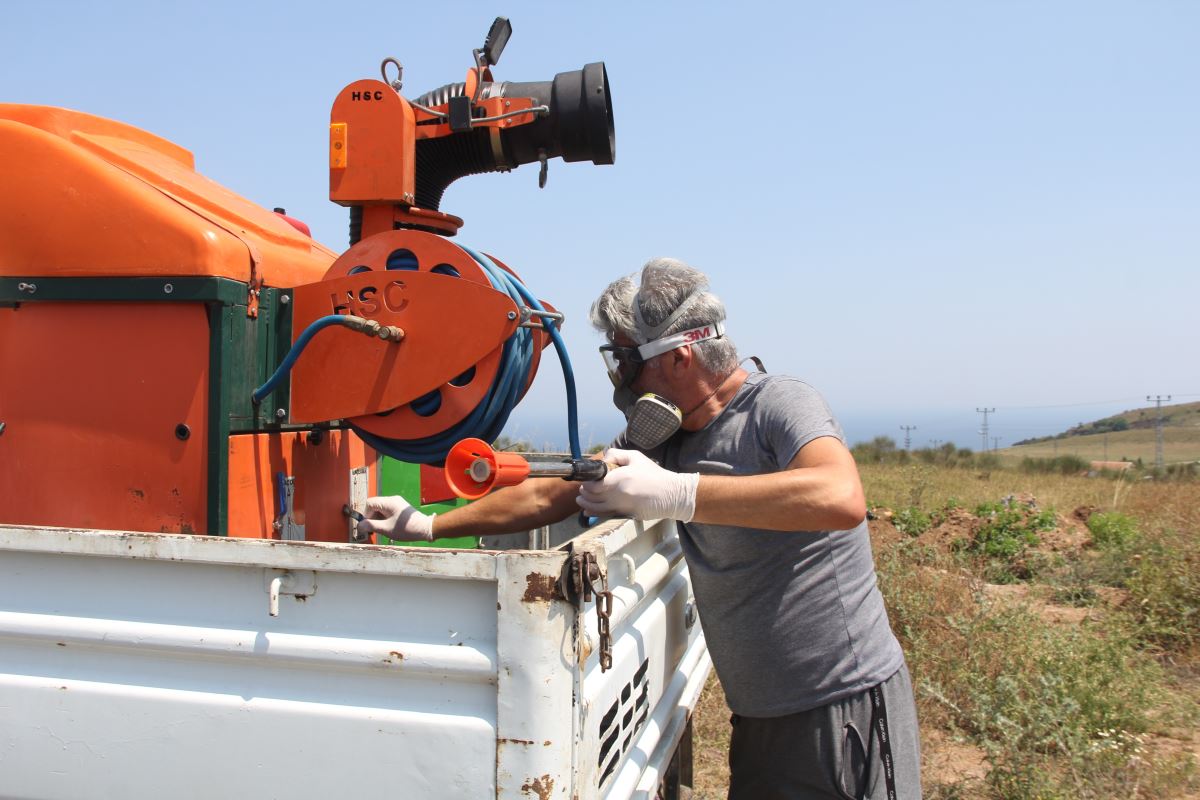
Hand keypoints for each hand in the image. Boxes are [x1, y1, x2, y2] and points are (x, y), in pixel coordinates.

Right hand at [357, 496, 434, 541]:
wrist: (425, 529)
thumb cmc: (406, 529)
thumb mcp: (386, 529)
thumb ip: (371, 526)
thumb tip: (359, 525)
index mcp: (389, 502)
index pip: (370, 503)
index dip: (366, 514)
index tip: (368, 525)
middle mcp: (392, 500)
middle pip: (375, 506)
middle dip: (372, 518)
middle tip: (375, 530)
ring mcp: (397, 503)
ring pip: (381, 509)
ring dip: (378, 519)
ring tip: (383, 530)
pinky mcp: (400, 508)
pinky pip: (387, 511)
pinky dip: (384, 519)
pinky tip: (388, 527)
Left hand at [577, 449, 698, 521]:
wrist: (670, 494)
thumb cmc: (653, 474)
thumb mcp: (636, 457)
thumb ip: (616, 455)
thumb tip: (603, 459)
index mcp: (618, 480)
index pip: (593, 485)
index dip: (586, 482)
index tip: (587, 479)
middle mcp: (616, 495)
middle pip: (592, 497)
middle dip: (584, 492)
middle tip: (582, 488)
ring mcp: (620, 507)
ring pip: (596, 508)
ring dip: (585, 503)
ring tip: (580, 499)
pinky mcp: (625, 515)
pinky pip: (604, 515)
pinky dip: (593, 513)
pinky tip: (587, 510)